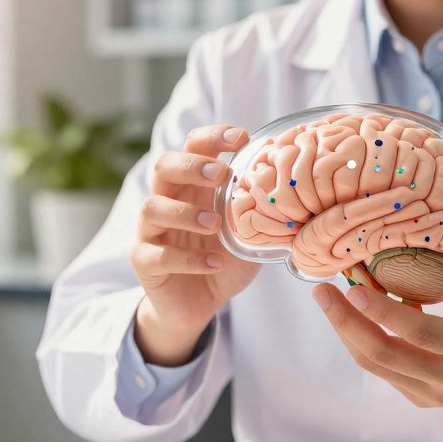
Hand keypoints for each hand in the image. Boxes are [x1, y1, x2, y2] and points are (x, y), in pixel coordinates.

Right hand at [131, 124, 260, 364]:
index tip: (241, 137)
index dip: (213, 137)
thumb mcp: (248, 234)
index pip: (194, 146)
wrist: (198, 305)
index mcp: (193, 186)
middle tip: (220, 175)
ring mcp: (151, 231)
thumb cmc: (224, 261)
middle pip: (164, 166)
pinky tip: (216, 264)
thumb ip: (261, 212)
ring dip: (186, 213)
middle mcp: (168, 201)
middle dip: (192, 165)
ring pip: (152, 208)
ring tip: (215, 225)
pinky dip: (189, 259)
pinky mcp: (144, 262)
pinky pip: (158, 255)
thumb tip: (298, 190)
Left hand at [311, 201, 442, 437]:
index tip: (354, 289)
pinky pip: (382, 370)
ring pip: (376, 365)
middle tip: (322, 292)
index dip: (385, 313)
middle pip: (385, 354)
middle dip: (347, 323)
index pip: (423, 332)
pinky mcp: (421, 399)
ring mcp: (433, 393)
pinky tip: (351, 314)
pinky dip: (362, 342)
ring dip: (347, 332)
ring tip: (326, 299)